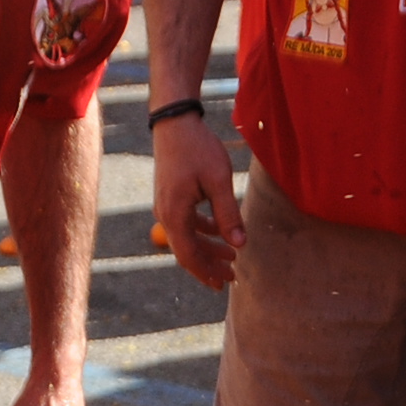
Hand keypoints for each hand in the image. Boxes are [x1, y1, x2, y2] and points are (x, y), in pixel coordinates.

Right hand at [151, 112, 243, 289]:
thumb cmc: (197, 148)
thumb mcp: (218, 180)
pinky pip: (186, 224)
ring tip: (231, 256)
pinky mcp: (170, 198)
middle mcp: (166, 215)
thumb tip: (240, 245)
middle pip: (187, 251)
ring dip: (208, 248)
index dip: (207, 272)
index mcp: (175, 214)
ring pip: (187, 238)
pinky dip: (202, 232)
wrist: (174, 123)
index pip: (189, 255)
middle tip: (232, 276)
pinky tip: (219, 232)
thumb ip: (228, 214)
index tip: (224, 282)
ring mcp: (166, 207)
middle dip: (209, 265)